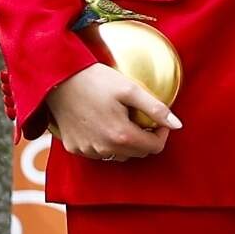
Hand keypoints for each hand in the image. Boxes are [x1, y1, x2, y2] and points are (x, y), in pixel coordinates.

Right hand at [49, 61, 179, 161]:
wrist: (56, 79)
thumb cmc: (94, 80)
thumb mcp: (130, 89)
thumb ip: (156, 108)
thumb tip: (178, 125)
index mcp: (121, 136)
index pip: (154, 148)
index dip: (161, 133)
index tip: (157, 120)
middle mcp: (104, 149)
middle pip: (137, 153)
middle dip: (144, 138)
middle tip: (139, 117)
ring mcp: (87, 150)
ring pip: (118, 155)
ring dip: (124, 142)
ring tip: (120, 119)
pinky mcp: (74, 147)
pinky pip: (97, 152)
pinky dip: (104, 142)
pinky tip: (100, 123)